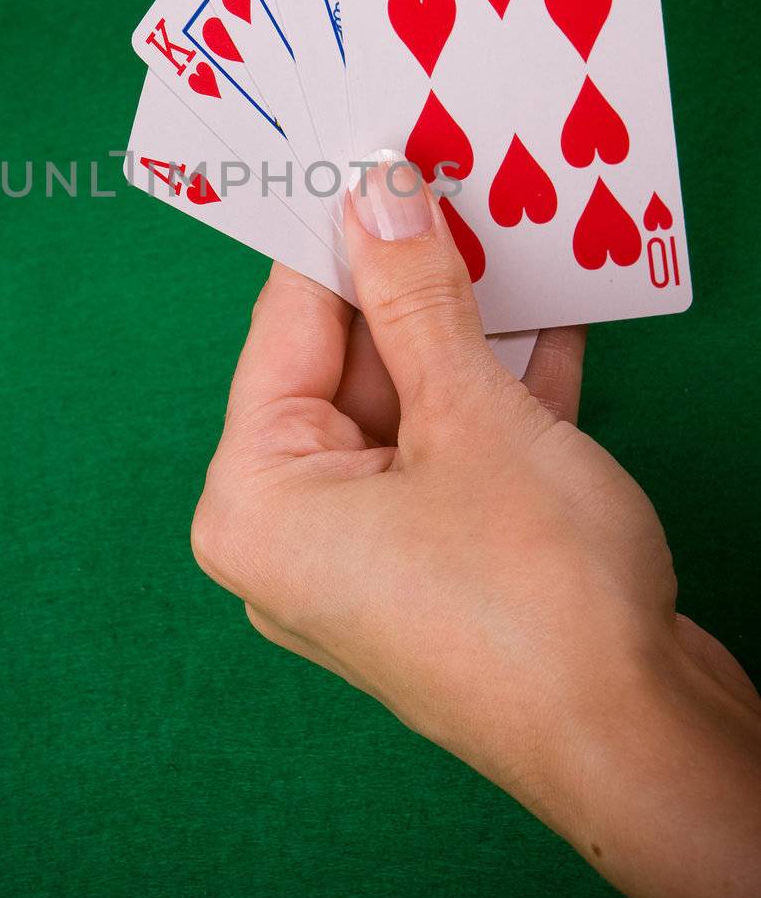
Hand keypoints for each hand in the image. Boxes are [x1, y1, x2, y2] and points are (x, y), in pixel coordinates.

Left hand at [193, 157, 760, 897]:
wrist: (644, 745)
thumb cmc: (534, 595)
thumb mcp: (470, 415)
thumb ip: (416, 299)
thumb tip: (378, 192)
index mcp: (254, 499)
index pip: (286, 327)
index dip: (336, 231)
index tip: (370, 153)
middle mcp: (293, 531)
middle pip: (347, 363)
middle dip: (411, 277)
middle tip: (451, 177)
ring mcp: (368, 553)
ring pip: (411, 402)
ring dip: (466, 327)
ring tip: (505, 229)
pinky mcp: (440, 564)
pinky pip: (453, 448)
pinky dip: (496, 390)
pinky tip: (549, 316)